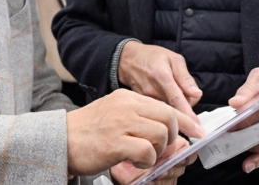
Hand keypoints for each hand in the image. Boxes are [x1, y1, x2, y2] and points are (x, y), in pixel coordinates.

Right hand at [66, 89, 202, 176]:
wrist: (61, 139)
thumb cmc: (88, 130)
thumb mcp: (114, 112)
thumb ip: (138, 115)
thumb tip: (167, 127)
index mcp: (127, 97)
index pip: (165, 105)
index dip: (185, 121)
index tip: (197, 132)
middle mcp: (126, 106)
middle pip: (168, 118)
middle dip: (172, 138)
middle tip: (163, 149)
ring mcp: (121, 123)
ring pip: (161, 135)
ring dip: (158, 152)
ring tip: (144, 157)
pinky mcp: (116, 143)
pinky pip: (147, 152)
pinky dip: (147, 162)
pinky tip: (135, 162)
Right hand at [118, 42, 202, 123]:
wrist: (128, 60)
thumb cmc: (152, 57)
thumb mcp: (173, 59)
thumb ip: (185, 77)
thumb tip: (196, 94)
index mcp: (162, 76)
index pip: (176, 99)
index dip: (188, 114)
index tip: (197, 127)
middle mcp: (152, 91)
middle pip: (176, 108)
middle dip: (186, 105)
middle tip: (185, 92)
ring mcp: (146, 100)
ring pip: (168, 112)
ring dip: (176, 107)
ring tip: (172, 91)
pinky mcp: (142, 105)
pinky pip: (160, 112)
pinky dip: (167, 107)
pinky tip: (164, 96)